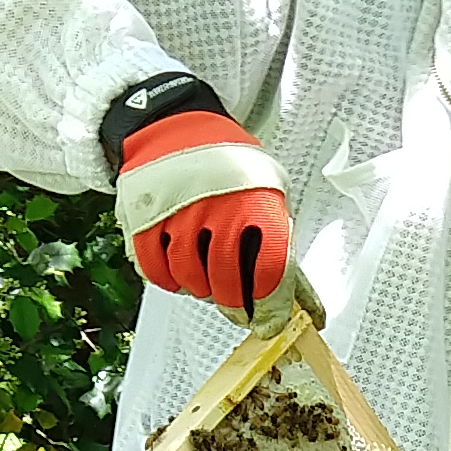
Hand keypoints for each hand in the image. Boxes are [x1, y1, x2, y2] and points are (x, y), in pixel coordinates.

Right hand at [114, 107, 291, 314]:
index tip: (268, 321)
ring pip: (190, 279)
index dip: (270, 306)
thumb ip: (281, 250)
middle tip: (237, 307)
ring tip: (208, 280)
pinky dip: (168, 279)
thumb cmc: (230, 168)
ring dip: (201, 290)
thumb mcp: (269, 197)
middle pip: (226, 283)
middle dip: (233, 304)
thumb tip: (305, 308)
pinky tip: (179, 270)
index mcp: (258, 202)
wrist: (180, 129)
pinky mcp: (145, 219)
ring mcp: (179, 214)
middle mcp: (219, 208)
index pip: (270, 271)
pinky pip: (155, 270)